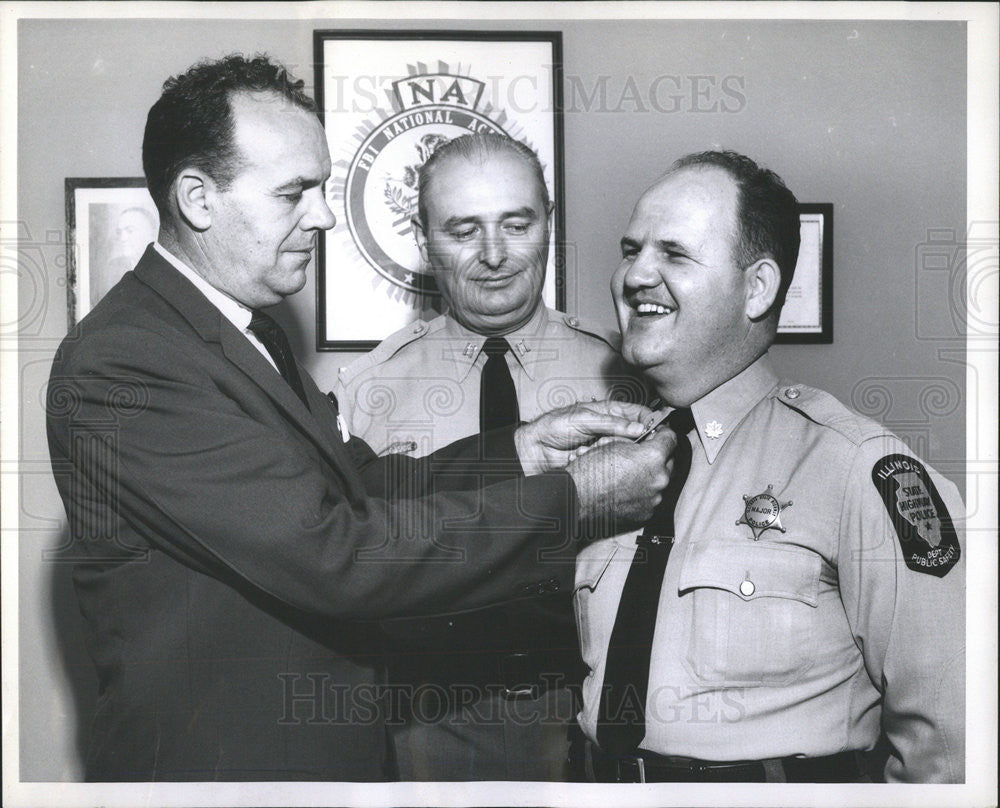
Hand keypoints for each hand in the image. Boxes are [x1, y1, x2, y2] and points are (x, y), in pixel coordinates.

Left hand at [514, 400, 652, 474]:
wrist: (535, 450)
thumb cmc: (554, 427)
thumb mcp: (583, 419)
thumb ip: (611, 423)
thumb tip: (638, 428)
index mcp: (609, 412)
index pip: (638, 413)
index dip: (649, 420)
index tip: (655, 430)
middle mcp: (611, 430)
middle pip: (636, 436)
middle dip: (631, 440)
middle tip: (622, 443)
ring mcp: (607, 448)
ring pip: (626, 452)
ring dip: (615, 452)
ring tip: (596, 449)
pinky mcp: (602, 464)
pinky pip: (613, 466)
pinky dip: (605, 464)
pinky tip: (589, 458)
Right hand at [566, 429, 676, 535]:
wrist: (577, 500)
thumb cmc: (590, 472)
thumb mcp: (612, 444)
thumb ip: (636, 441)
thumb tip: (646, 440)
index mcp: (653, 457)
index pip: (671, 438)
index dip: (663, 433)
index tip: (658, 433)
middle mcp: (659, 479)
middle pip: (669, 462)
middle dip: (659, 456)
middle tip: (643, 454)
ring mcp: (654, 498)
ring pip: (660, 481)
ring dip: (651, 476)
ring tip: (631, 474)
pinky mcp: (647, 513)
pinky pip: (651, 498)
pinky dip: (643, 493)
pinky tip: (627, 489)